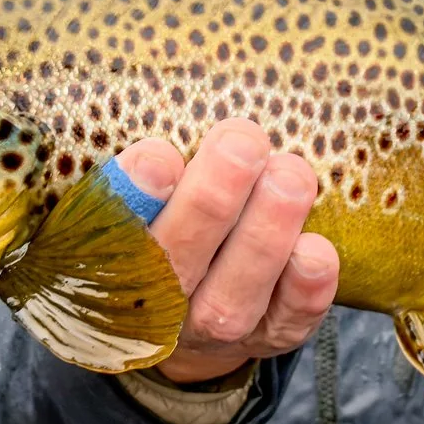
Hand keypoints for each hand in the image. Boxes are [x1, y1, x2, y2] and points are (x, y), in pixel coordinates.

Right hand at [114, 118, 340, 383]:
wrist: (186, 323)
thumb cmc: (160, 227)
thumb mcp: (131, 199)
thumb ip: (139, 162)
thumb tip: (165, 88)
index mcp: (108, 260)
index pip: (106, 230)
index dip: (131, 198)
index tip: (159, 156)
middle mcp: (157, 302)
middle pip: (175, 257)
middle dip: (212, 198)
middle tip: (242, 142)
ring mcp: (215, 326)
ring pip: (234, 291)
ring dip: (264, 233)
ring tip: (291, 174)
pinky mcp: (271, 336)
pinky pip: (288, 319)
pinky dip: (304, 287)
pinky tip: (317, 249)